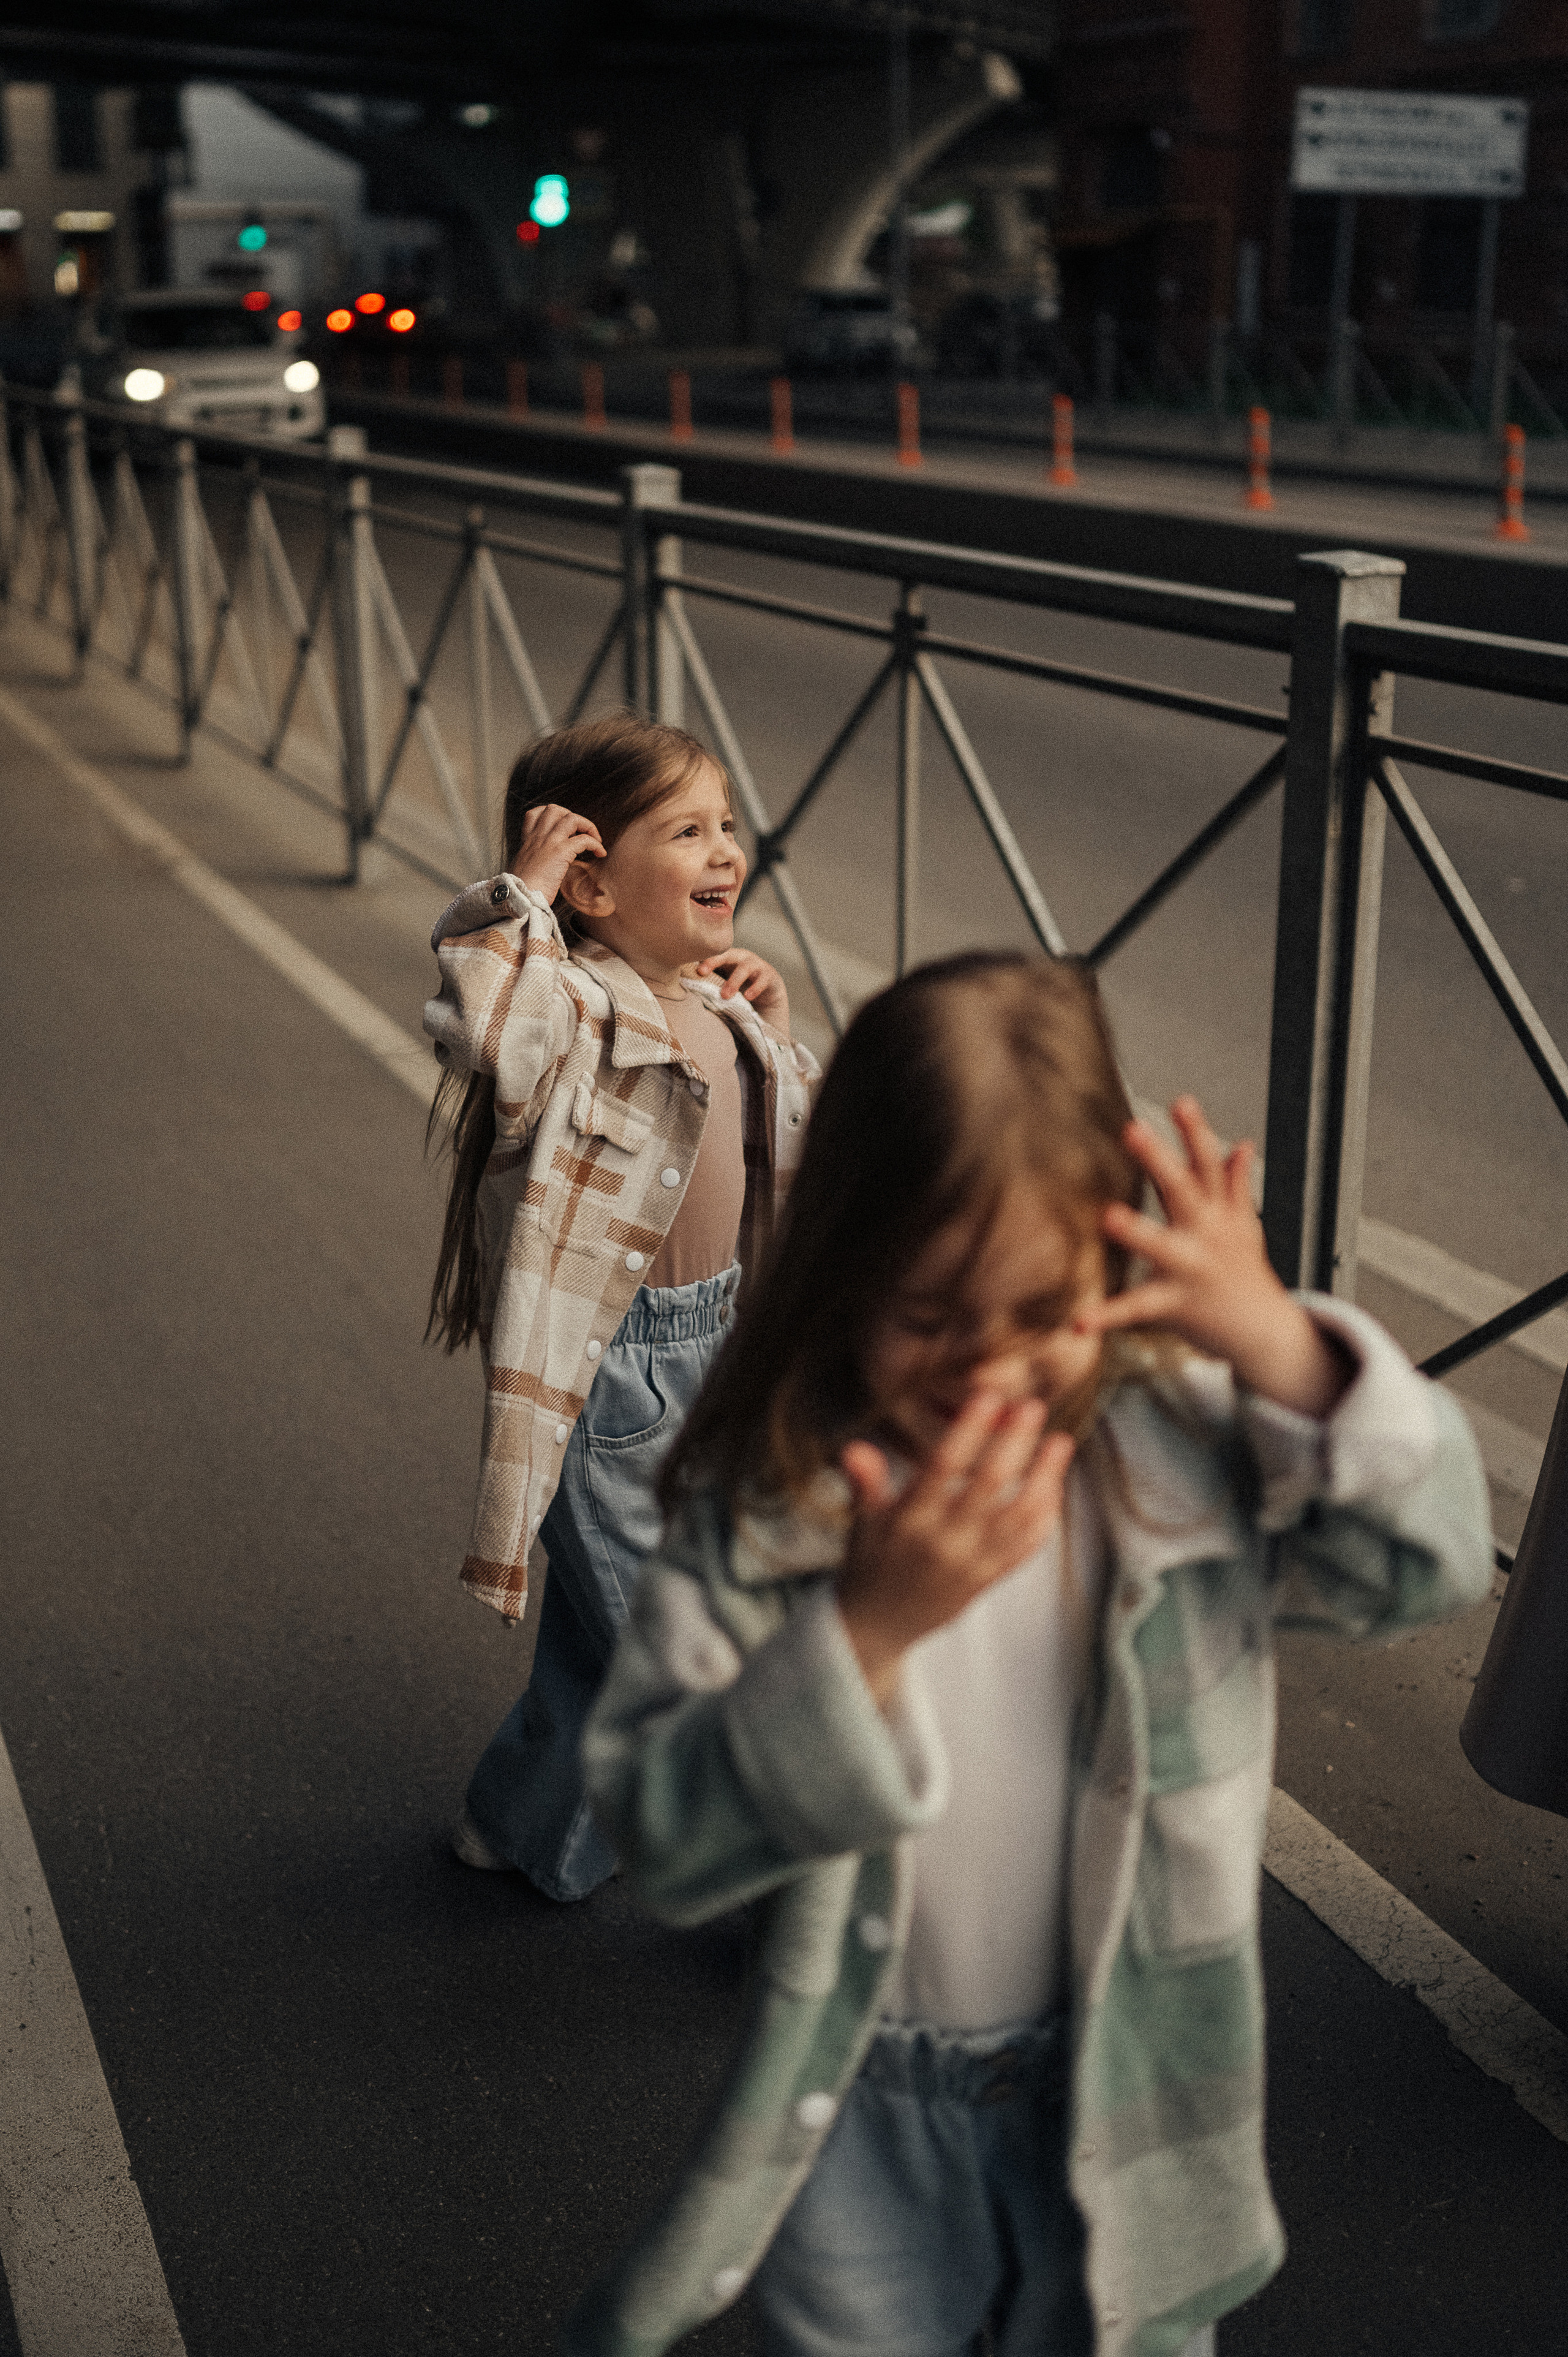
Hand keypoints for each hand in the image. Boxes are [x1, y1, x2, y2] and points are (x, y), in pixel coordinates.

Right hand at [512, 804, 604, 904]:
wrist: (520, 898)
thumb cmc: (522, 890)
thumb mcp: (524, 869)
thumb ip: (534, 861)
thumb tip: (545, 866)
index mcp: (527, 841)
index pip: (534, 814)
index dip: (550, 815)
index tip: (561, 827)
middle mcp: (537, 837)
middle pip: (555, 809)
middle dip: (572, 817)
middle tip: (580, 833)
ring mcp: (549, 842)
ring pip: (572, 818)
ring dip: (588, 826)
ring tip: (595, 839)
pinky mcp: (561, 852)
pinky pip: (584, 840)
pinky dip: (596, 844)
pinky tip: (600, 853)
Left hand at [693, 949, 788, 1032]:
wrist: (768, 993)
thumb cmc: (741, 987)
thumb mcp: (724, 982)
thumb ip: (709, 982)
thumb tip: (683, 987)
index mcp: (728, 958)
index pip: (714, 954)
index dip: (705, 959)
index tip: (696, 970)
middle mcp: (742, 958)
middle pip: (728, 954)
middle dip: (714, 962)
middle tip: (702, 974)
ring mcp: (757, 965)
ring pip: (745, 968)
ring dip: (733, 981)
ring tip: (725, 995)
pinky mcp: (770, 976)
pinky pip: (762, 980)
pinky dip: (755, 988)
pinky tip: (748, 997)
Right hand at [836, 1392, 1075, 1707]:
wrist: (881, 1626)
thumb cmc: (870, 1563)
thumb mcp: (861, 1523)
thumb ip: (864, 1484)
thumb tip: (854, 1447)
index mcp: (911, 1522)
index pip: (943, 1467)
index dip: (969, 1430)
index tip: (988, 1396)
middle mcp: (946, 1543)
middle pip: (990, 1485)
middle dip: (1014, 1442)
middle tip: (1032, 1405)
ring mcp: (974, 1564)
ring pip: (1020, 1516)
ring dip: (1045, 1477)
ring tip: (1060, 1442)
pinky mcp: (991, 1579)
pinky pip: (1027, 1548)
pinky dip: (1046, 1517)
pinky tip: (1055, 1486)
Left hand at [1077, 1097, 1350, 1418]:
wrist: (1266, 1335)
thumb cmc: (1245, 1274)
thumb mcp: (1245, 1226)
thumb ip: (1235, 1185)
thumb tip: (1240, 1144)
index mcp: (1218, 1212)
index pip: (1207, 1164)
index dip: (1195, 1132)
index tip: (1181, 1101)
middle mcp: (1205, 1234)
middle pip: (1183, 1190)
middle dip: (1160, 1160)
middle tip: (1133, 1130)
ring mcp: (1190, 1269)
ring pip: (1160, 1245)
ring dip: (1137, 1231)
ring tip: (1108, 1216)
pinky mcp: (1174, 1305)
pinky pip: (1135, 1309)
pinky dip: (1106, 1315)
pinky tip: (1077, 1321)